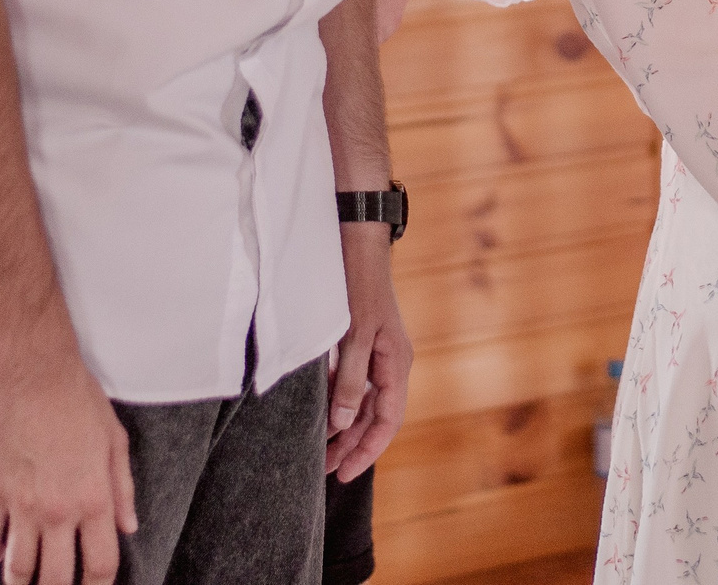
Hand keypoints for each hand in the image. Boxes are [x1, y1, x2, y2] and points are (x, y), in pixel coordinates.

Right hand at [0, 336, 136, 584]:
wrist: (30, 373)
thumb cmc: (76, 398)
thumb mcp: (115, 440)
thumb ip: (123, 488)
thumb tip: (128, 526)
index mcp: (94, 498)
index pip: (100, 565)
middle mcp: (58, 511)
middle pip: (56, 578)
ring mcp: (21, 506)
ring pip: (17, 569)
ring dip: (21, 581)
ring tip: (26, 581)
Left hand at [326, 228, 412, 480]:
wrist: (357, 243)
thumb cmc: (358, 286)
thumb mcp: (354, 336)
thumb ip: (350, 380)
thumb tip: (343, 422)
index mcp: (397, 364)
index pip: (387, 420)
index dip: (367, 450)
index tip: (344, 474)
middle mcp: (391, 363)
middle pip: (376, 416)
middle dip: (352, 445)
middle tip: (325, 472)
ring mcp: (378, 354)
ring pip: (365, 403)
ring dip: (345, 427)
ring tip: (320, 452)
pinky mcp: (363, 344)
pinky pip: (355, 384)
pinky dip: (339, 402)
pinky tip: (321, 415)